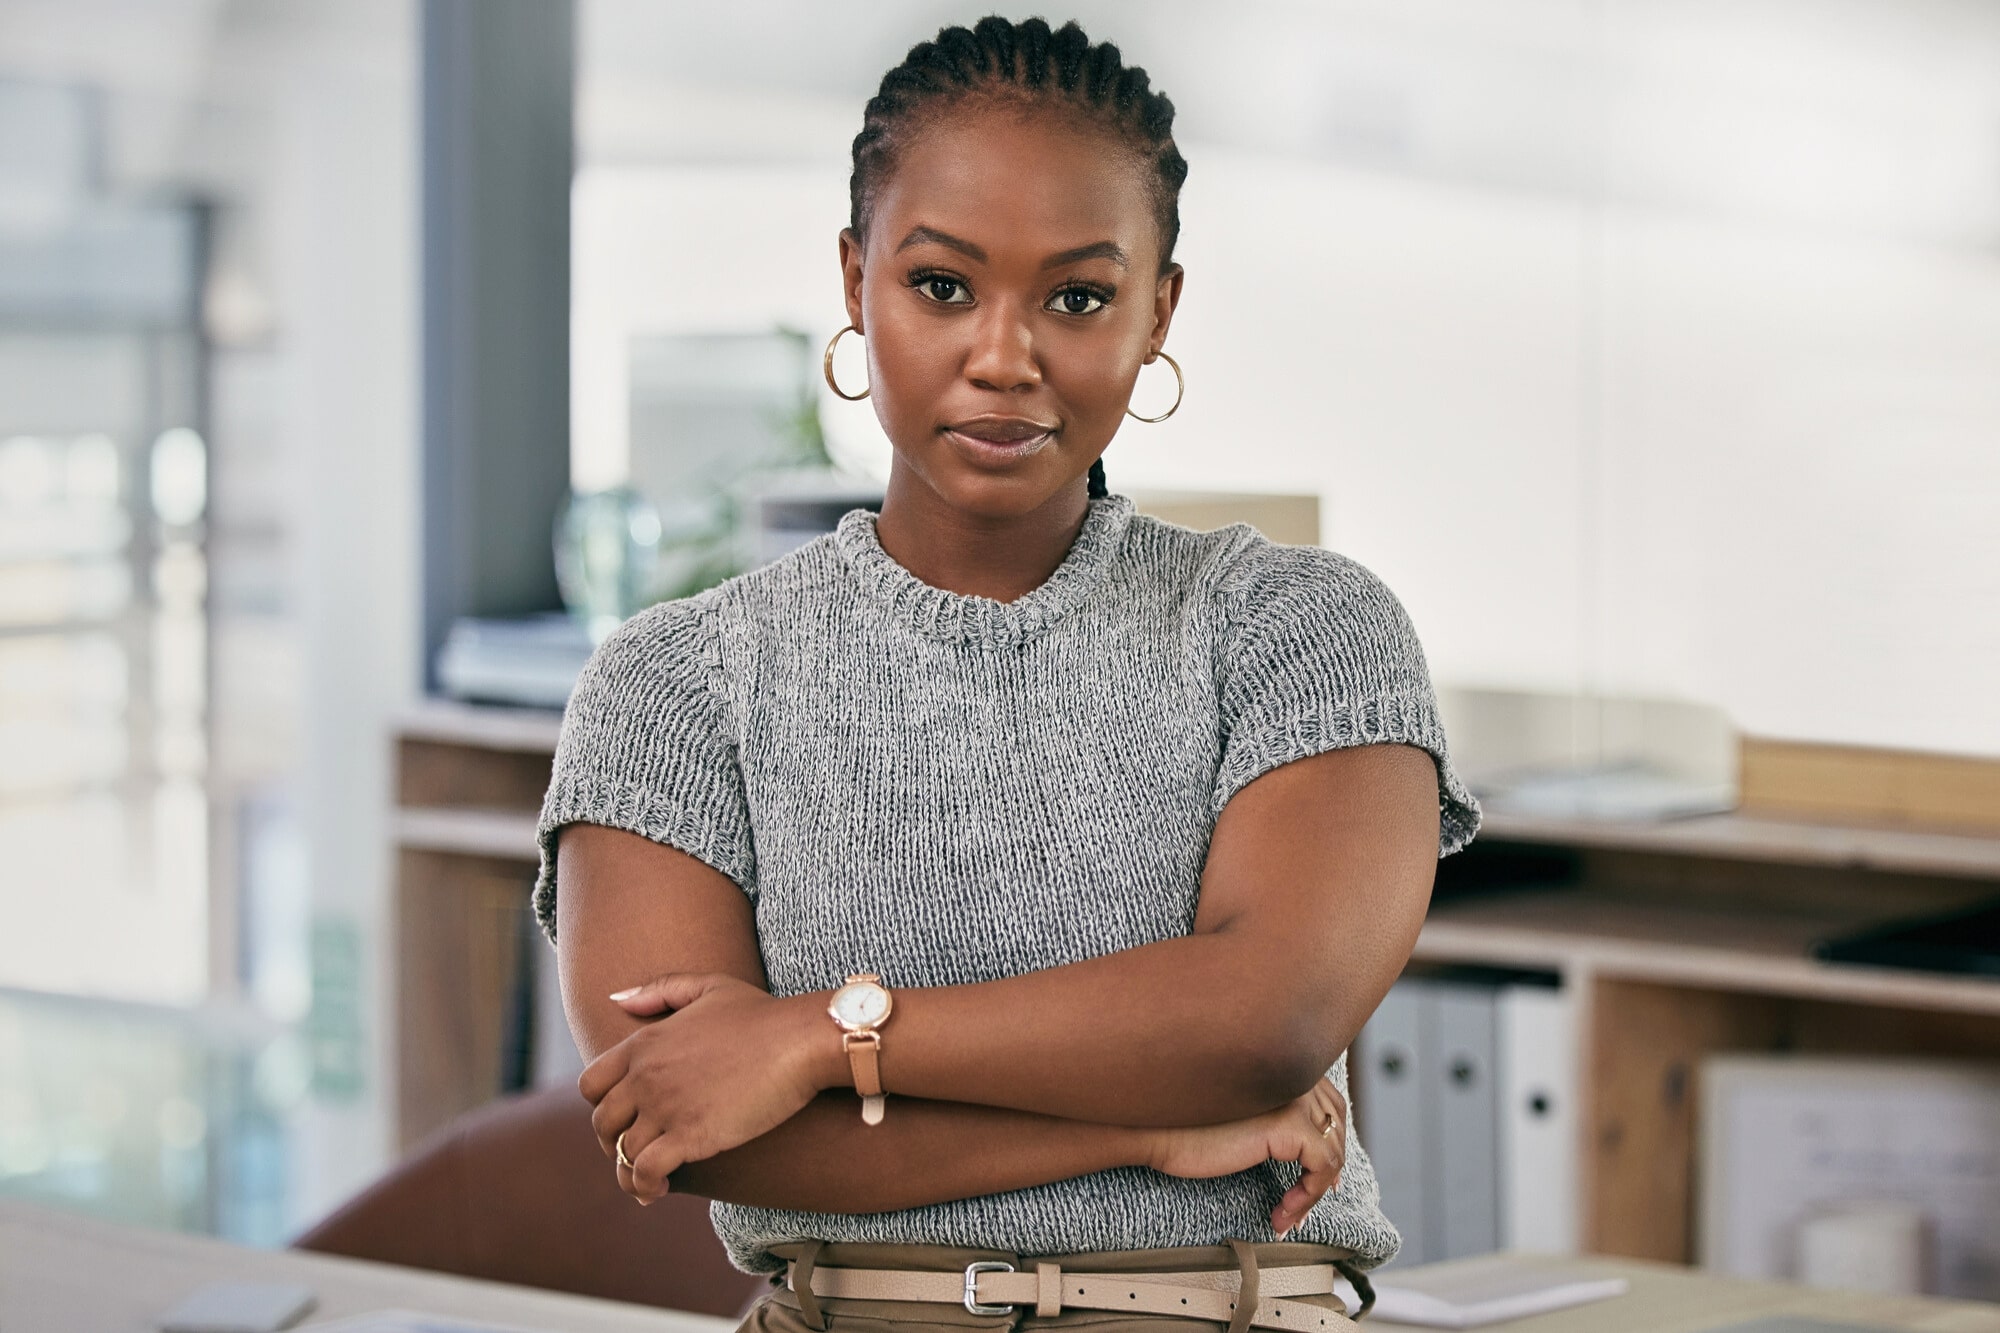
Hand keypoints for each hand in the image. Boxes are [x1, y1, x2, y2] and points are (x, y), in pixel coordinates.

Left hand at [581, 973, 827, 1203]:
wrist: (800, 1041)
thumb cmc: (762, 1014)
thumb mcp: (708, 987)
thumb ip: (659, 990)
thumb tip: (615, 1000)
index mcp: (644, 1043)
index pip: (590, 1085)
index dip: (602, 1105)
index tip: (623, 1117)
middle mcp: (646, 1076)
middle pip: (602, 1123)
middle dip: (612, 1142)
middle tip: (634, 1152)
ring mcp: (665, 1107)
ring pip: (621, 1153)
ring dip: (628, 1171)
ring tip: (645, 1182)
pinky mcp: (690, 1137)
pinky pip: (646, 1171)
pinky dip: (645, 1185)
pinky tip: (657, 1189)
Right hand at [1145, 1076, 1346, 1237]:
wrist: (1153, 1127)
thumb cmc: (1183, 1122)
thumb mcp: (1238, 1114)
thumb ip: (1269, 1113)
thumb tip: (1301, 1145)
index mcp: (1282, 1064)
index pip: (1329, 1098)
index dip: (1330, 1136)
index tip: (1320, 1174)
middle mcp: (1294, 1073)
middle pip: (1336, 1122)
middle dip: (1330, 1164)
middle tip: (1311, 1198)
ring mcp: (1294, 1097)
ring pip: (1332, 1151)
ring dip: (1315, 1190)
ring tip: (1290, 1214)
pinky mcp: (1288, 1125)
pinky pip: (1320, 1168)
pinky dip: (1307, 1197)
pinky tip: (1281, 1213)